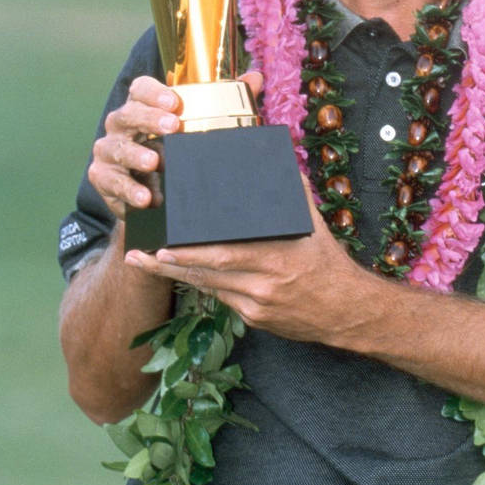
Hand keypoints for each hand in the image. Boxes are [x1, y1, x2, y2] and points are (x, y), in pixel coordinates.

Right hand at [88, 71, 264, 218]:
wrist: (154, 194)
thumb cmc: (179, 150)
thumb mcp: (203, 126)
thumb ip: (228, 100)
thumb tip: (256, 76)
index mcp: (143, 106)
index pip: (140, 89)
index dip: (154, 92)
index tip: (174, 101)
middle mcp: (121, 125)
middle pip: (127, 114)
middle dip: (148, 118)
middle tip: (172, 126)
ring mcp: (109, 151)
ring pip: (116, 148)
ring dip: (135, 155)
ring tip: (155, 162)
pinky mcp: (104, 179)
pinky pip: (111, 183)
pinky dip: (127, 191)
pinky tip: (146, 198)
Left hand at [124, 176, 372, 345]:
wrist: (347, 311)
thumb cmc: (331, 263)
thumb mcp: (316, 227)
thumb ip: (297, 196)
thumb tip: (285, 163)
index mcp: (277, 258)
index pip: (226, 256)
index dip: (192, 255)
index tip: (165, 246)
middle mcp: (262, 285)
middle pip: (206, 276)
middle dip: (168, 266)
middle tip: (137, 257)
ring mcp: (256, 306)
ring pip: (208, 289)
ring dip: (176, 276)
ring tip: (146, 264)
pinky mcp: (255, 320)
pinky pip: (222, 299)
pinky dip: (203, 284)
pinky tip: (184, 275)